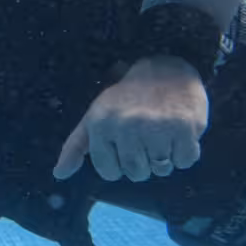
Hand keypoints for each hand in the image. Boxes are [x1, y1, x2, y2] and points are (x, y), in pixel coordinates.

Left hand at [53, 55, 208, 182]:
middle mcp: (128, 127)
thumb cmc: (126, 98)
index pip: (110, 172)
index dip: (119, 163)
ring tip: (162, 132)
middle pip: (137, 173)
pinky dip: (185, 152)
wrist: (165, 70)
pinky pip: (185, 161)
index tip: (125, 144)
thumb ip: (75, 146)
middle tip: (146, 135)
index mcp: (102, 125)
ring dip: (164, 157)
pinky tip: (179, 132)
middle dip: (143, 161)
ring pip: (161, 170)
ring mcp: (157, 128)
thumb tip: (59, 174)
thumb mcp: (95, 117)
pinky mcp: (185, 128)